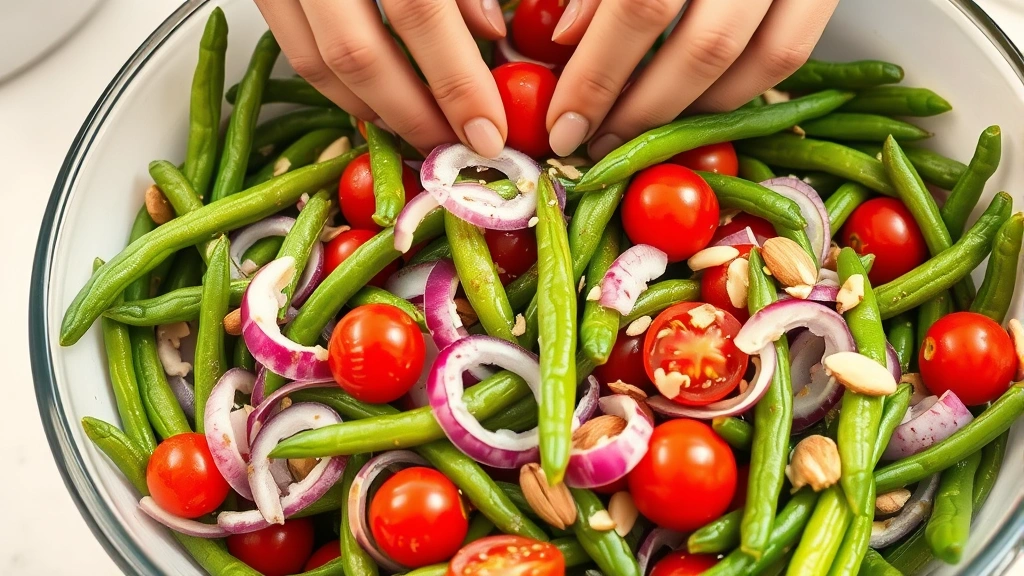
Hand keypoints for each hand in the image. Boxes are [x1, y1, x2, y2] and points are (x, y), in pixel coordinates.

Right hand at [254, 0, 510, 157]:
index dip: (457, 80)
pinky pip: (296, 51)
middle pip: (361, 52)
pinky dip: (339, 90)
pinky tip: (377, 105)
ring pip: (321, 62)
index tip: (488, 128)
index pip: (421, 9)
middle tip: (456, 148)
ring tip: (423, 134)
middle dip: (414, 115)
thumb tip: (490, 30)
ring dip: (376, 113)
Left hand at [545, 0, 840, 158]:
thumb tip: (566, 39)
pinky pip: (790, 51)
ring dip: (696, 113)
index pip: (639, 8)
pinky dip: (739, 90)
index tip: (565, 126)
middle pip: (703, 46)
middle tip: (600, 143)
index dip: (596, 78)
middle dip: (644, 112)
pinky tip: (693, 103)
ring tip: (644, 132)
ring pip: (758, 59)